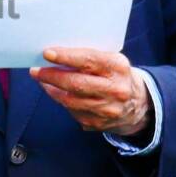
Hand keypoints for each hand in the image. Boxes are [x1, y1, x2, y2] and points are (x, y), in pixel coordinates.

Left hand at [31, 47, 151, 137]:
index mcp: (118, 68)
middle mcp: (115, 89)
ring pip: (71, 100)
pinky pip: (72, 112)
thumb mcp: (111, 61)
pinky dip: (61, 101)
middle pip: (76, 83)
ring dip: (52, 90)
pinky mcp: (99, 123)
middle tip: (36, 71)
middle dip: (51, 76)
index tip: (47, 53)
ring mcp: (107, 109)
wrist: (140, 104)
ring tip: (42, 81)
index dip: (66, 56)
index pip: (89, 60)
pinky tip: (57, 93)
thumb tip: (54, 55)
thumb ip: (89, 58)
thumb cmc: (116, 76)